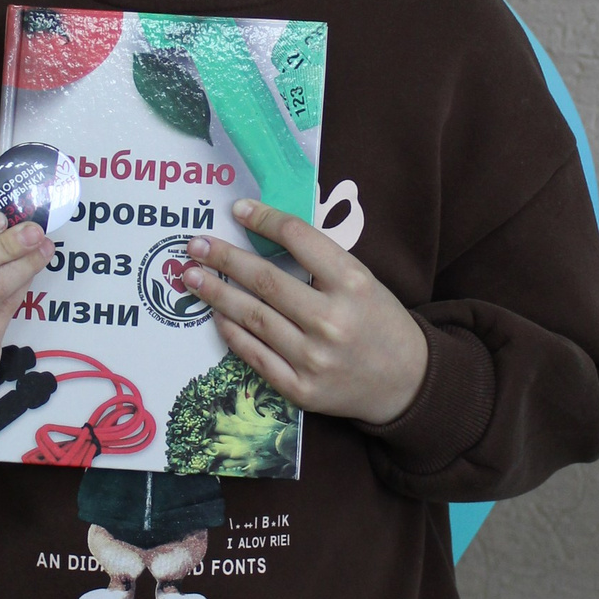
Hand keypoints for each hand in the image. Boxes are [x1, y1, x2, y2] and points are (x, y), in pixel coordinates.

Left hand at [183, 200, 428, 427]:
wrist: (407, 382)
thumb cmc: (380, 322)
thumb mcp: (363, 281)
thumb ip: (320, 260)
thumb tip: (263, 233)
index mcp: (353, 283)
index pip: (298, 239)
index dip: (264, 220)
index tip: (238, 210)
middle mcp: (331, 320)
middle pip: (265, 281)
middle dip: (224, 259)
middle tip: (195, 245)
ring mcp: (314, 358)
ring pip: (253, 317)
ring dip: (217, 294)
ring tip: (191, 276)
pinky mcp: (301, 389)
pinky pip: (255, 355)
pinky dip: (232, 333)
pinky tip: (216, 315)